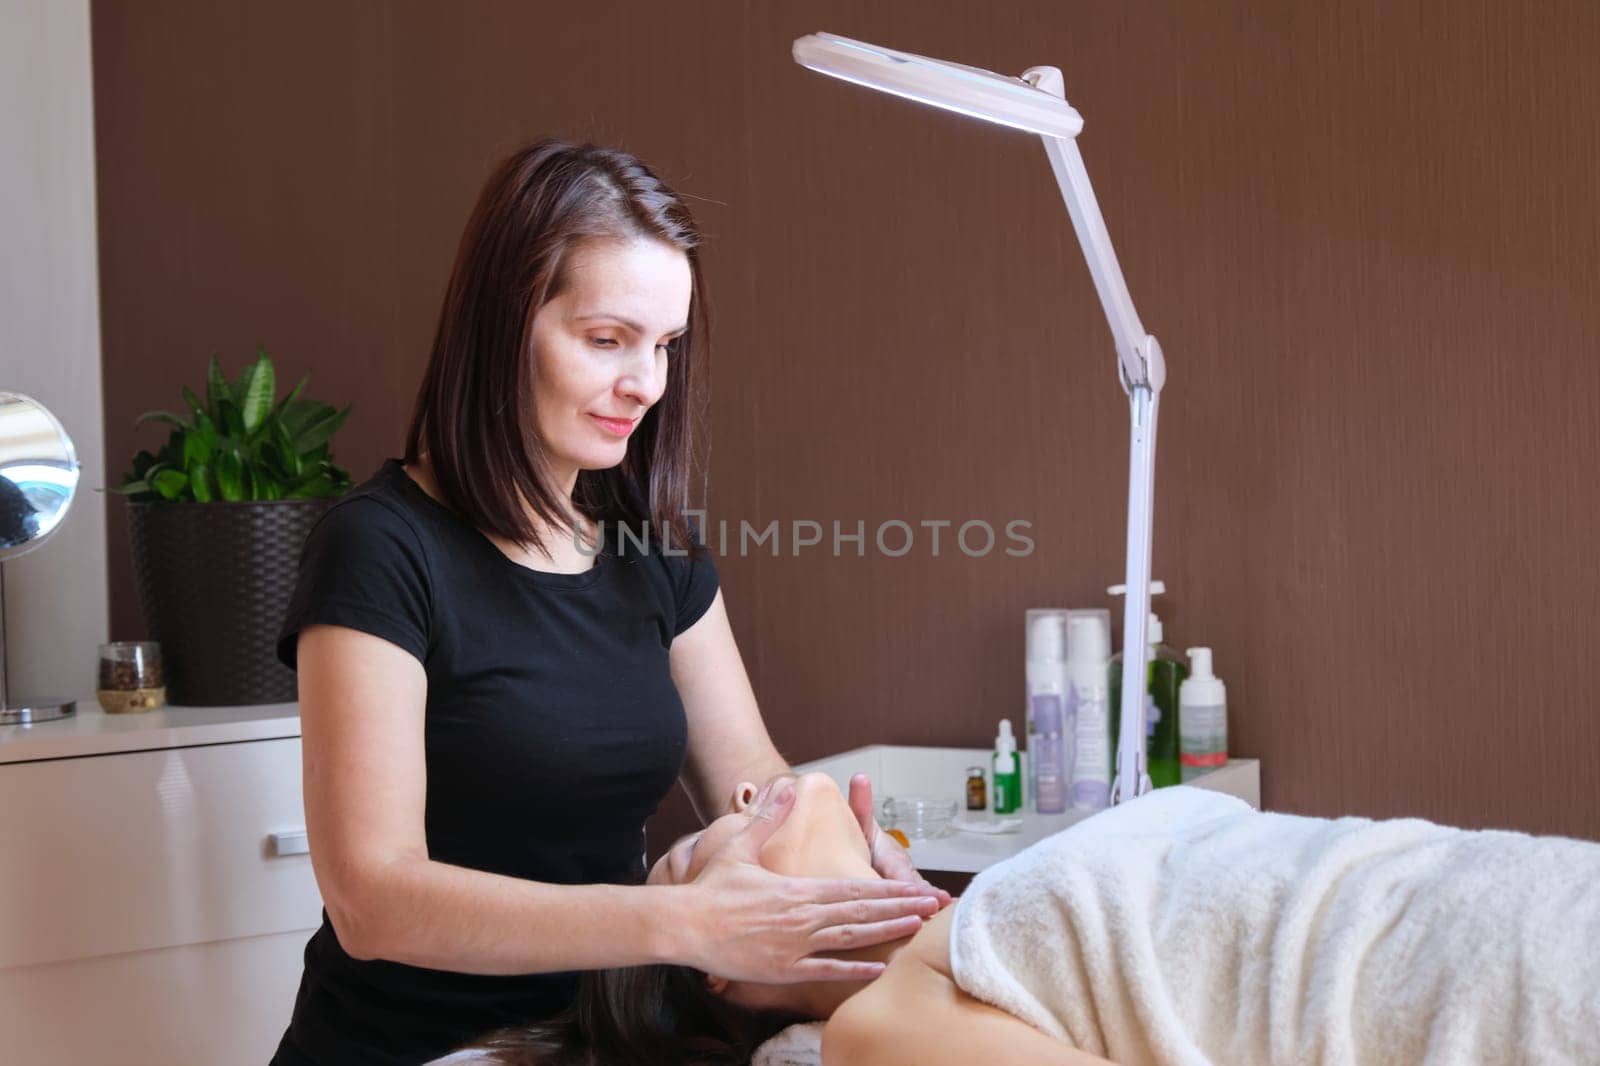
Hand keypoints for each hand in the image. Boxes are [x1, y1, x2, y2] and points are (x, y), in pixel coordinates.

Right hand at [682, 782, 941, 982]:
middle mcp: (802, 916)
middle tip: (932, 906)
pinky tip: (876, 969)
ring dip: (885, 932)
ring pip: (850, 938)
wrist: (685, 924)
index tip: (915, 887)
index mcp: (798, 888)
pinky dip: (852, 971)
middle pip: (861, 912)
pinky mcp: (781, 970)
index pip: (854, 887)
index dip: (889, 888)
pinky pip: (823, 970)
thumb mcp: (741, 844)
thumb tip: (787, 785)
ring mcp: (794, 945)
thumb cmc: (712, 888)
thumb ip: (768, 816)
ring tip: (916, 927)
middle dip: (900, 908)